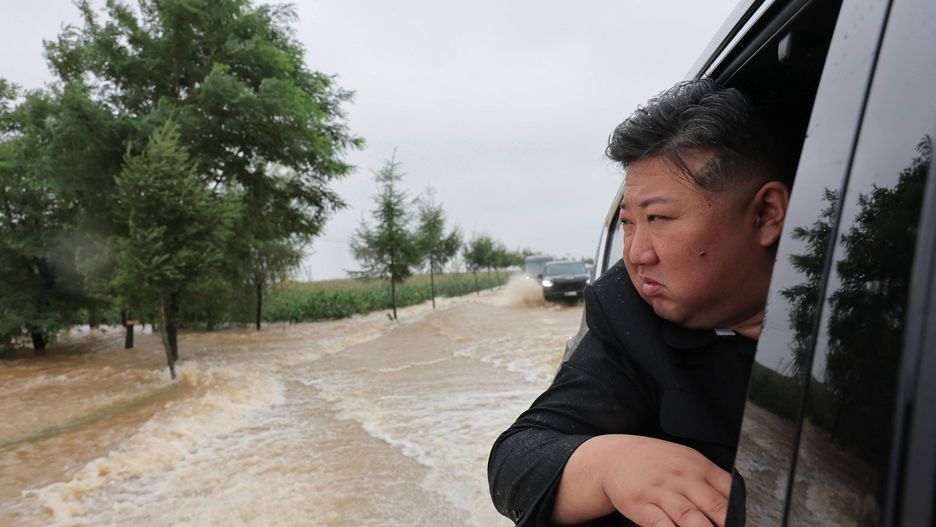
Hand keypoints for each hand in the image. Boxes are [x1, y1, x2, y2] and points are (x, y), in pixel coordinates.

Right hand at [552, 435, 730, 526]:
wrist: (615, 456)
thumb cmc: (655, 462)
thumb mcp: (686, 461)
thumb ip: (711, 481)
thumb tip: (735, 506)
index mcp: (699, 467)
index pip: (730, 492)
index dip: (739, 514)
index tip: (740, 525)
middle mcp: (683, 479)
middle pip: (715, 507)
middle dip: (726, 526)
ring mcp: (661, 492)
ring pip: (691, 519)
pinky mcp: (641, 505)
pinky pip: (661, 525)